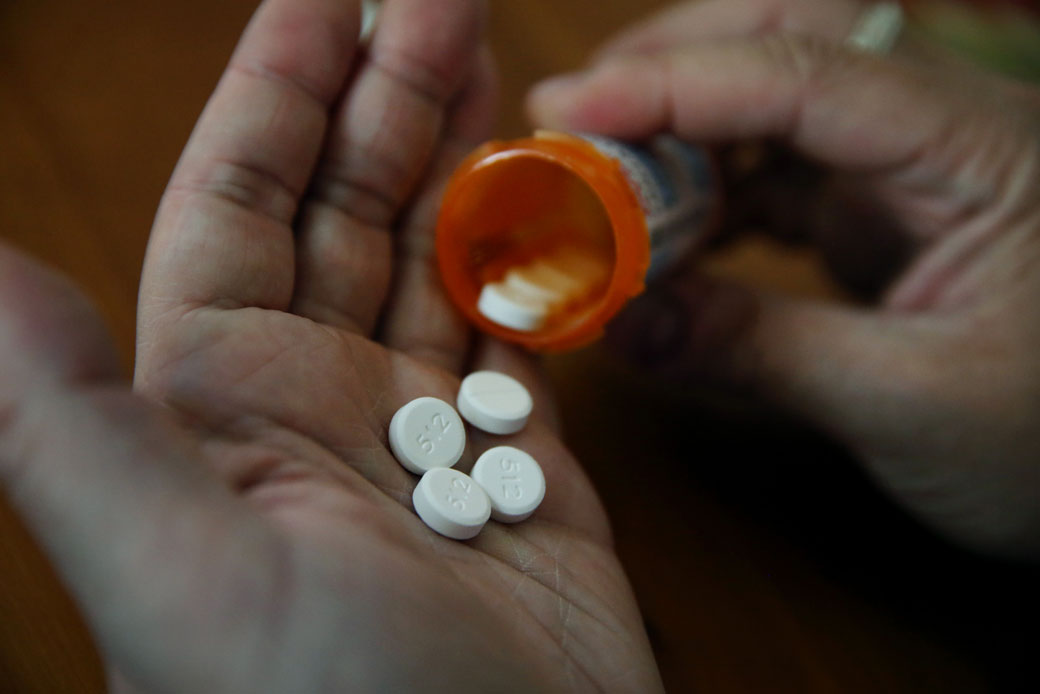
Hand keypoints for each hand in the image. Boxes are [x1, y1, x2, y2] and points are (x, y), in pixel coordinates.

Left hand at [0, 1, 661, 690]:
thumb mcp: (179, 571)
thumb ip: (65, 421)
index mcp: (218, 404)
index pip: (237, 203)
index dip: (277, 90)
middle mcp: (312, 403)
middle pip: (344, 208)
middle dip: (386, 93)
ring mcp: (421, 428)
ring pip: (433, 254)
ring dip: (457, 155)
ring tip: (488, 54)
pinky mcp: (520, 462)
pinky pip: (518, 327)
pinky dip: (531, 257)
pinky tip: (542, 191)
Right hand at [528, 0, 1039, 557]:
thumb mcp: (915, 403)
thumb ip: (764, 352)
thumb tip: (622, 324)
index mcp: (982, 149)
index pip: (811, 74)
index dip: (680, 84)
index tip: (566, 110)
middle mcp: (939, 131)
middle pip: (788, 39)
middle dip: (669, 70)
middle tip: (566, 123)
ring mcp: (905, 167)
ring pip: (770, 102)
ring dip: (674, 135)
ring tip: (595, 188)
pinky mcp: (876, 210)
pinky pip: (771, 174)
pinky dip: (700, 197)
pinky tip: (656, 239)